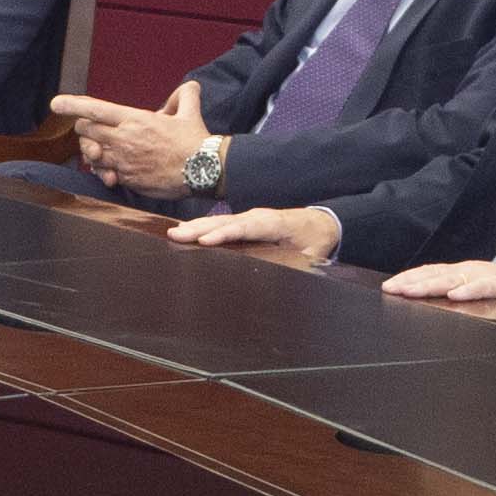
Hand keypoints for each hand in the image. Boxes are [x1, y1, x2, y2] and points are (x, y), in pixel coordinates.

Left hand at [52, 83, 208, 194]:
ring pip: (91, 154)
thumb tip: (189, 86)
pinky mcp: (127, 179)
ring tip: (102, 150)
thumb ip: (184, 95)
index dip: (72, 105)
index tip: (56, 103)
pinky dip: (102, 171)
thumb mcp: (190, 112)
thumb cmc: (195, 141)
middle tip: (92, 131)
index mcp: (134, 119)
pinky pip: (103, 174)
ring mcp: (123, 161)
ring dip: (91, 151)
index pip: (95, 109)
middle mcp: (124, 139)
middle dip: (84, 130)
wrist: (203, 171)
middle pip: (86, 130)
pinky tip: (110, 170)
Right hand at [170, 205, 339, 264]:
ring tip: (174, 233)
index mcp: (275, 223)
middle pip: (226, 221)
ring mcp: (250, 217)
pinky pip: (222, 223)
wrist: (321, 222)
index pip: (247, 228)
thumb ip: (299, 265)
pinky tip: (186, 231)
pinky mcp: (245, 221)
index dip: (225, 234)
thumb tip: (284, 279)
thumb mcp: (312, 255)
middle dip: (201, 228)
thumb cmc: (314, 240)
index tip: (205, 241)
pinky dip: (203, 226)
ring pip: (220, 220)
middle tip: (176, 235)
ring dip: (197, 226)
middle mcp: (258, 216)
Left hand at [380, 259, 495, 314]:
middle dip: (411, 282)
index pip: (429, 272)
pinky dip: (467, 290)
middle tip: (392, 289)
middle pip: (434, 274)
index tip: (388, 287)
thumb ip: (451, 293)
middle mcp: (466, 271)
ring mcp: (482, 277)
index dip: (408, 278)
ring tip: (411, 291)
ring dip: (430, 285)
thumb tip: (425, 302)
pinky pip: (482, 287)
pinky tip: (454, 295)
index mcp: (459, 272)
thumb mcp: (471, 288)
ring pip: (452, 279)